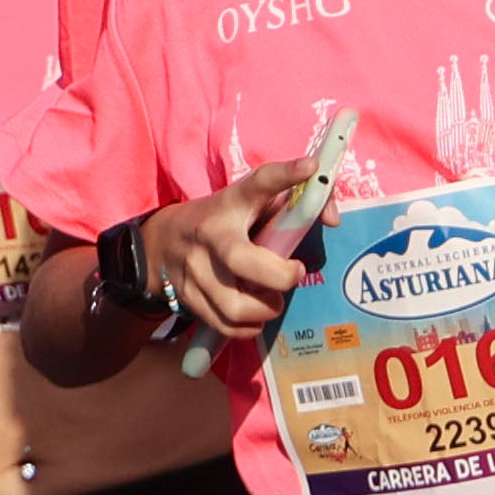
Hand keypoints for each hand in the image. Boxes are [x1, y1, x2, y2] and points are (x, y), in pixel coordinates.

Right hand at [144, 156, 322, 343]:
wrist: (161, 240)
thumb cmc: (224, 220)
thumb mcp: (252, 202)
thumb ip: (298, 204)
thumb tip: (333, 221)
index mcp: (231, 204)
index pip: (258, 184)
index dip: (285, 175)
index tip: (310, 167)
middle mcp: (210, 234)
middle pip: (241, 260)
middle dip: (278, 276)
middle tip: (294, 274)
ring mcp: (194, 269)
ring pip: (234, 305)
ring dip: (265, 309)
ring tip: (272, 299)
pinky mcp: (187, 297)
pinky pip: (224, 325)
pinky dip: (248, 327)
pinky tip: (255, 314)